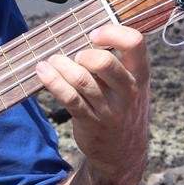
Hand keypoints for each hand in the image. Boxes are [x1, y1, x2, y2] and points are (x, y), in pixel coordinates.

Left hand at [37, 24, 150, 184]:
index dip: (113, 32)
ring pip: (81, 80)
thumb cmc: (123, 107)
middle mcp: (128, 90)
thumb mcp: (132, 85)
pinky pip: (69, 98)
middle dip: (83, 54)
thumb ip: (117, 62)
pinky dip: (53, 82)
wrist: (124, 152)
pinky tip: (43, 72)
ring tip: (51, 61)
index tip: (95, 34)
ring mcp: (109, 108)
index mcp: (140, 74)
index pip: (135, 43)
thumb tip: (81, 34)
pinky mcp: (90, 121)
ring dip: (61, 66)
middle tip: (75, 56)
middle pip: (104, 63)